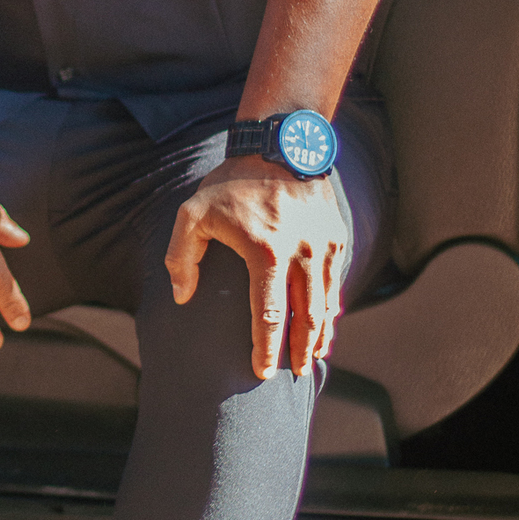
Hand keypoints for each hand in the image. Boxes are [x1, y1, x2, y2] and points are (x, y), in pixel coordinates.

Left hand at [165, 155, 346, 379]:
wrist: (280, 145)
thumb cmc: (231, 183)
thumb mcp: (193, 213)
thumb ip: (181, 257)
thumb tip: (182, 297)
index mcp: (266, 251)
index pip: (269, 314)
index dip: (266, 347)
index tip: (262, 371)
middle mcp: (302, 252)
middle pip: (305, 317)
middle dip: (298, 351)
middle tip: (292, 374)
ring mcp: (324, 246)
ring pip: (326, 304)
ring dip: (319, 335)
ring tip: (309, 359)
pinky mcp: (337, 239)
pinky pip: (336, 284)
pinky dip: (331, 309)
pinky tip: (324, 326)